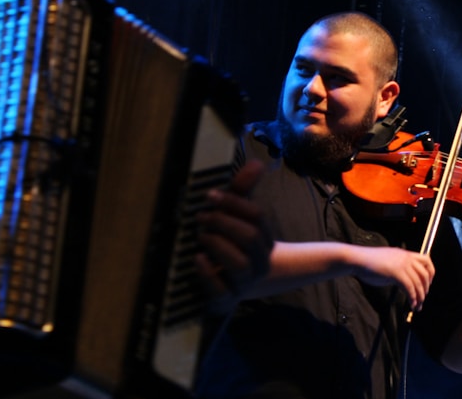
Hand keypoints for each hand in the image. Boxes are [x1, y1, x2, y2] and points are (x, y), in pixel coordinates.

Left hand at [195, 160, 273, 298]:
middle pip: (250, 237)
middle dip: (224, 222)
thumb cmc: (232, 244)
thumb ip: (243, 190)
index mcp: (263, 238)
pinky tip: (198, 258)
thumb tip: (258, 162)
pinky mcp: (226, 299)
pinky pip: (221, 290)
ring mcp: (244, 282)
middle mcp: (258, 260)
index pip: (256, 216)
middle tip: (201, 216)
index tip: (209, 195)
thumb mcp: (237, 217)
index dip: (234, 202)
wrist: (235, 287)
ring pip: (239, 263)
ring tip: (201, 236)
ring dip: (218, 245)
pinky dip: (208, 273)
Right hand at [349, 246, 434, 310]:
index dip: (431, 273)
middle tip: (422, 298)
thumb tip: (406, 281)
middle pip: (425, 274)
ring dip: (420, 297)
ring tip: (417, 306)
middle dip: (425, 289)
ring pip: (418, 283)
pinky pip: (409, 288)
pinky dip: (412, 298)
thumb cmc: (370, 263)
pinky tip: (411, 304)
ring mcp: (402, 265)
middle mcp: (406, 258)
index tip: (428, 284)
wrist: (358, 260)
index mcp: (406, 254)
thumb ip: (400, 268)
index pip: (427, 260)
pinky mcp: (396, 273)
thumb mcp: (390, 262)